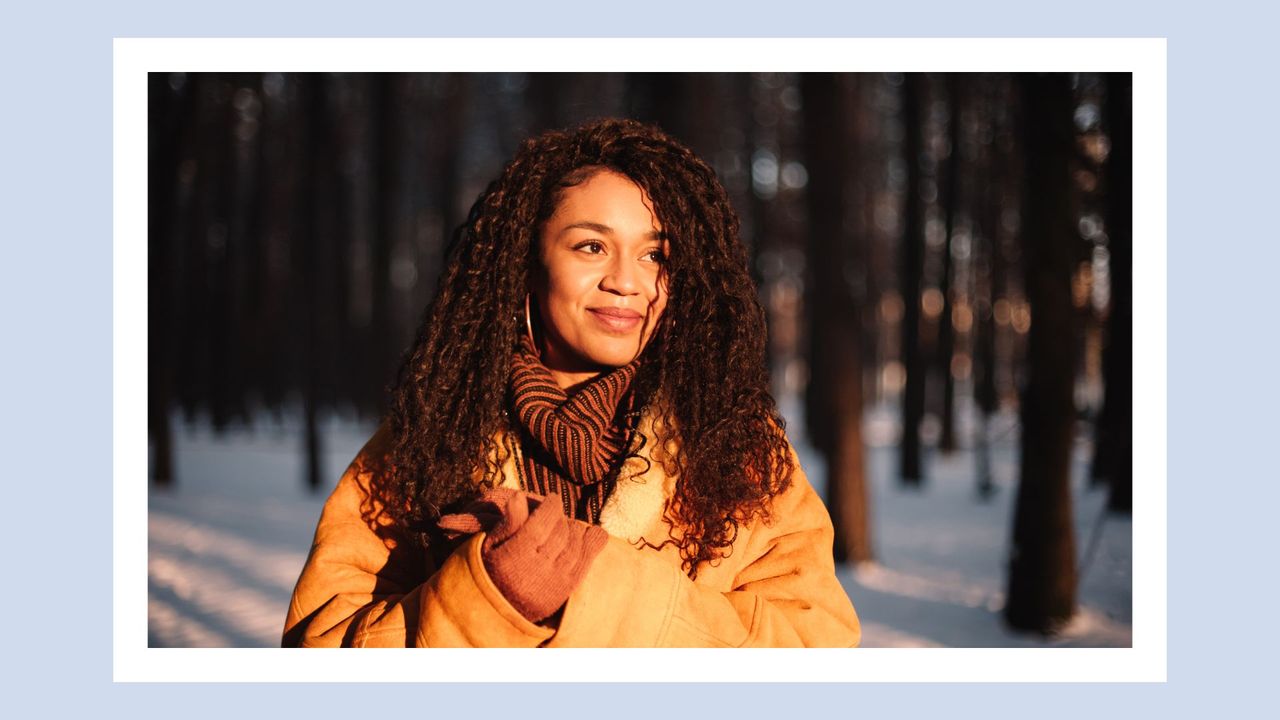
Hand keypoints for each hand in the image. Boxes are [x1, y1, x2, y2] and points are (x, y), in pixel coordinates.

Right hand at [440, 488, 606, 622]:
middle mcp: (535, 573)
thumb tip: (519, 496)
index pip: (540, 525)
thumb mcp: (489, 546)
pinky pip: (585, 564)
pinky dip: (592, 546)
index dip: (551, 507)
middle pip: (560, 534)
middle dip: (561, 519)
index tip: (553, 498)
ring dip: (575, 531)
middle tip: (556, 515)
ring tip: (567, 526)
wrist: (497, 611)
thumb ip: (508, 523)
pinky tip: (593, 534)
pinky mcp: (564, 592)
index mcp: (512, 559)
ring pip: (575, 548)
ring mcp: (553, 584)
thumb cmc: (491, 571)